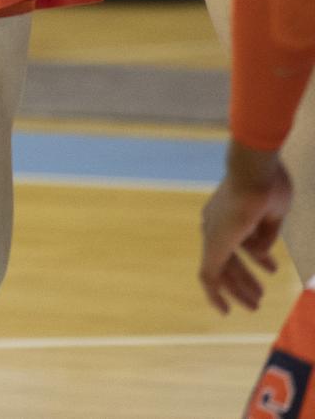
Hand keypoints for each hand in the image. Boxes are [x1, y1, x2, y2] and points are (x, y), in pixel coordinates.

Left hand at [199, 154, 292, 312]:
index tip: (268, 268)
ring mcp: (213, 234)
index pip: (238, 240)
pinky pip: (209, 276)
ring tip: (257, 303)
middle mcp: (217, 222)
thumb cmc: (269, 186)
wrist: (255, 172)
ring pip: (225, 270)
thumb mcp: (273, 213)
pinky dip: (215, 294)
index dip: (253, 257)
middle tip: (260, 296)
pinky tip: (225, 311)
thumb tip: (261, 252)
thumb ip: (266, 233)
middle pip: (231, 258)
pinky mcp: (213, 246)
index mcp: (231, 210)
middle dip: (246, 279)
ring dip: (241, 288)